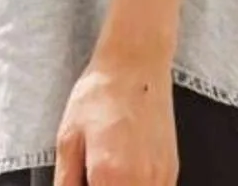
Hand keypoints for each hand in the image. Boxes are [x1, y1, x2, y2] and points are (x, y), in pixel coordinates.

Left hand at [54, 60, 177, 185]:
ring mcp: (161, 178)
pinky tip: (122, 175)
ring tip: (105, 176)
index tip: (83, 185)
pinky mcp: (171, 171)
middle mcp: (142, 182)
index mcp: (111, 177)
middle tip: (92, 178)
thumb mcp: (68, 140)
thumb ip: (66, 182)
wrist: (135, 64)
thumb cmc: (100, 94)